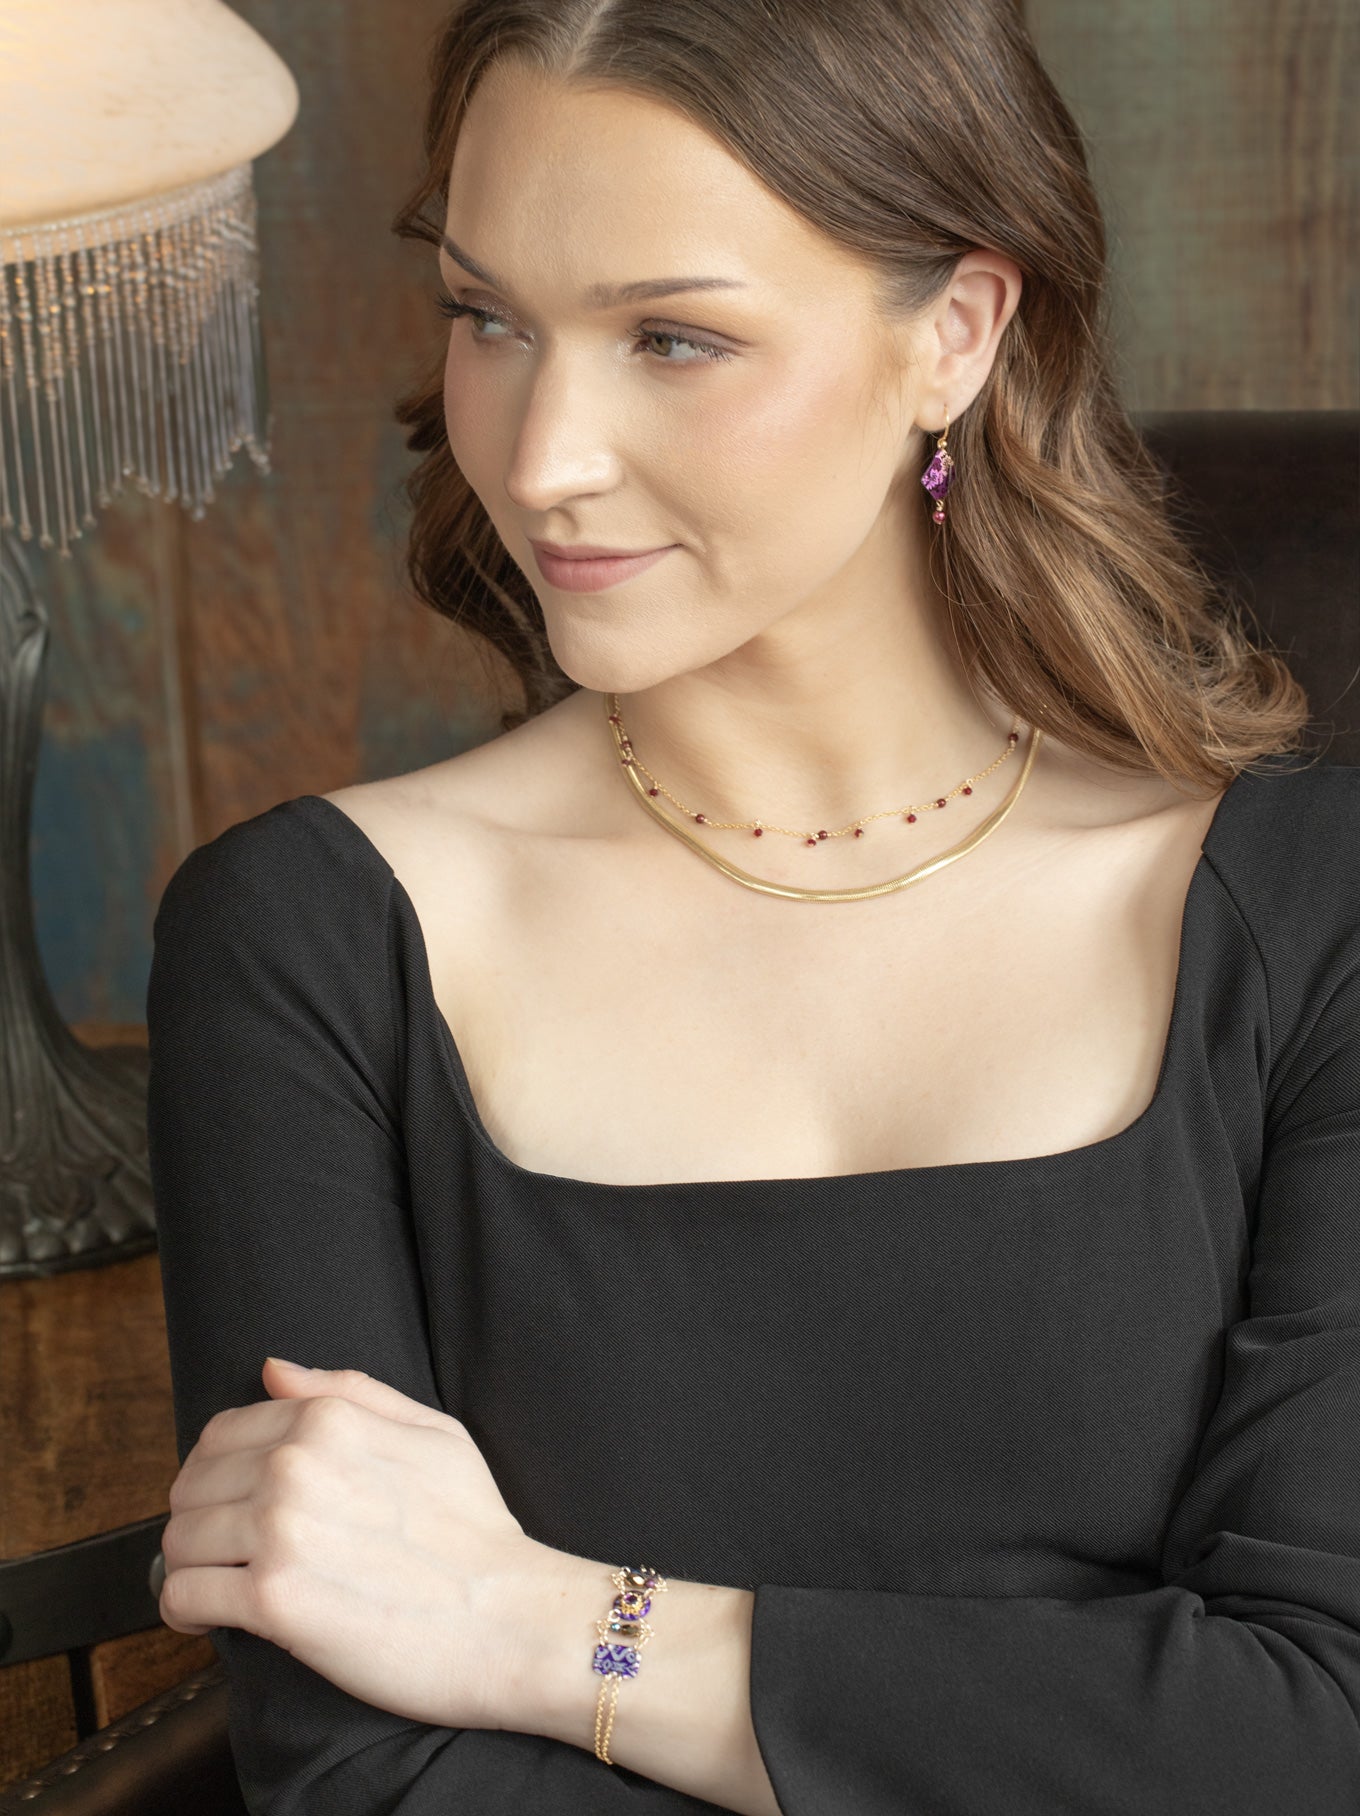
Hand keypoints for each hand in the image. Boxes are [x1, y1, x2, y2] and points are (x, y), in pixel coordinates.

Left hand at [158, 1358, 532, 1729]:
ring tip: (216, 1588)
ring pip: (179, 1542)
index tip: (230, 1506)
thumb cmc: (476, 1529)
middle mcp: (295, 1465)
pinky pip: (185, 1598)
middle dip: (198, 1521)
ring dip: (188, 1568)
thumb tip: (274, 1369)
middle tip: (223, 1554)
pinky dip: (185, 1612)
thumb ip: (349, 1392)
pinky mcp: (274, 1601)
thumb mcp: (433, 1432)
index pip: (222, 1434)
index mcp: (328, 1420)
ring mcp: (281, 1531)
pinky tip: (209, 1619)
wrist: (508, 1618)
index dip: (217, 1473)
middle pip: (191, 1489)